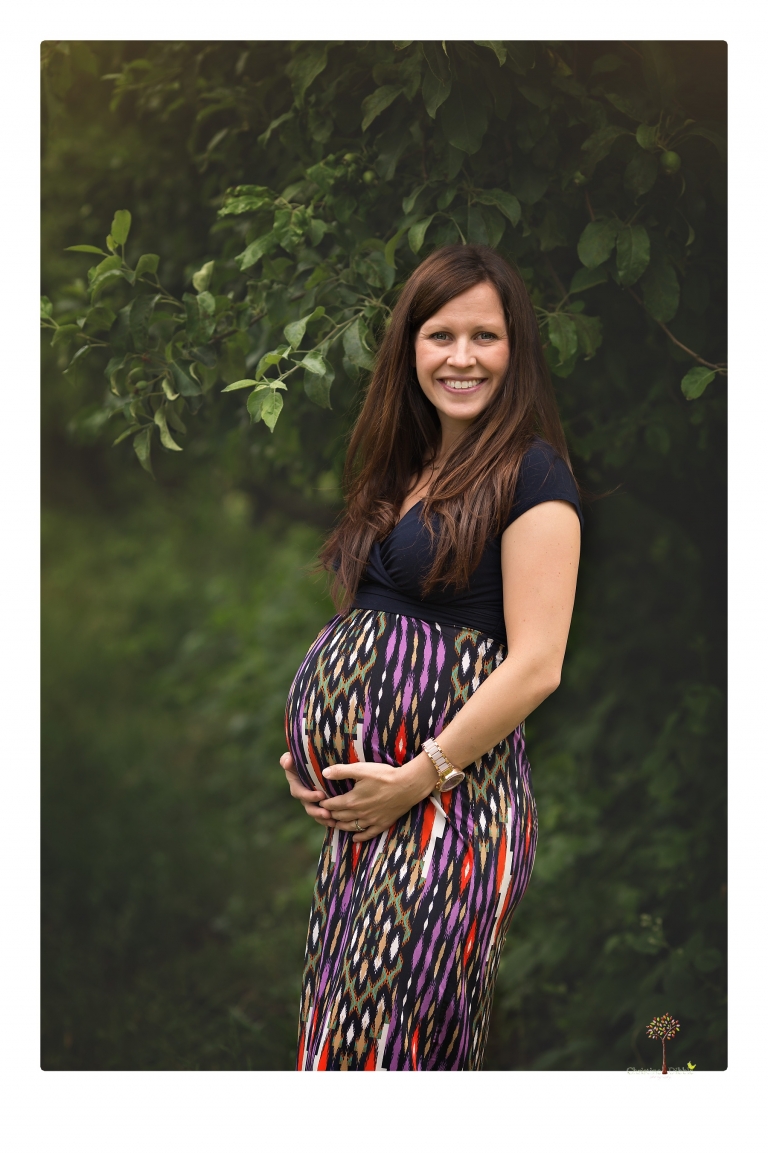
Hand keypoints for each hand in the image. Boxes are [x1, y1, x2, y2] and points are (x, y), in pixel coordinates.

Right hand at [280, 752, 335, 828]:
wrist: (321, 759)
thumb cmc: (307, 755)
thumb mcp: (297, 755)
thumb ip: (288, 758)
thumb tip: (287, 761)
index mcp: (296, 783)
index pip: (299, 792)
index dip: (308, 795)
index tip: (321, 795)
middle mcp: (303, 793)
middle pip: (308, 806)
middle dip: (316, 811)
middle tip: (327, 813)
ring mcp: (312, 800)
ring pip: (315, 812)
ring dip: (322, 818)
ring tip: (332, 820)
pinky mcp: (321, 803)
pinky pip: (323, 815)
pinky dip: (328, 820)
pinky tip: (336, 823)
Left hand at [321, 753, 436, 842]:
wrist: (408, 785)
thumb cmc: (384, 775)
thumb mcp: (361, 769)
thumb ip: (341, 771)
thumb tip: (324, 773)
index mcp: (352, 800)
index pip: (332, 805)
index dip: (324, 804)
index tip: (320, 802)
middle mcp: (359, 813)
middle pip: (339, 817)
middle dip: (330, 815)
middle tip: (324, 814)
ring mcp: (371, 820)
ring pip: (351, 827)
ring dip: (341, 826)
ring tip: (335, 824)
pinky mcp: (382, 824)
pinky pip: (368, 834)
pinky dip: (359, 837)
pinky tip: (355, 838)